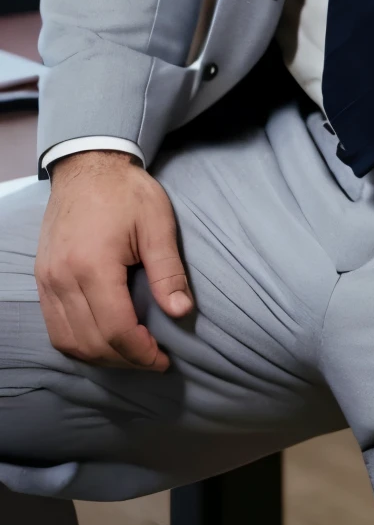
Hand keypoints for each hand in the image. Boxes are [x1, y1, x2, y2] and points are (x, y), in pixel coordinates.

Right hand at [35, 150, 192, 369]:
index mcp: (93, 265)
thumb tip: (180, 311)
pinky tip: (103, 340)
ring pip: (69, 341)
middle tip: (152, 358)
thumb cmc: (126, 191)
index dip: (141, 352)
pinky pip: (55, 327)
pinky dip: (79, 343)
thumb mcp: (157, 224)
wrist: (88, 165)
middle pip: (92, 342)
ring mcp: (48, 280)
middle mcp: (63, 278)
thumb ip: (168, 271)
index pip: (115, 329)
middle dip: (125, 360)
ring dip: (101, 356)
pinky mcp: (42, 278)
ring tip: (131, 353)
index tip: (163, 358)